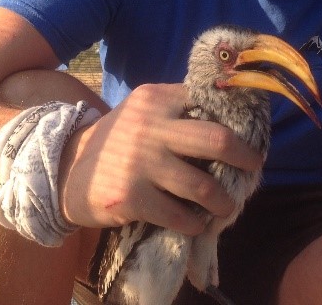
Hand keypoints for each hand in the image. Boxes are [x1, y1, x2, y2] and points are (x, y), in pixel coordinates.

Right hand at [57, 83, 263, 234]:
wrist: (68, 169)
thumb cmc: (119, 139)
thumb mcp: (143, 110)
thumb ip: (177, 108)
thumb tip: (231, 120)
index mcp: (156, 98)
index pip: (209, 101)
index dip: (236, 120)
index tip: (250, 135)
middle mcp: (149, 125)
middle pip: (217, 139)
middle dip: (245, 157)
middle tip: (254, 167)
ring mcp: (140, 162)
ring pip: (203, 185)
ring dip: (223, 201)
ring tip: (226, 206)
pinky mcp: (131, 196)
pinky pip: (179, 215)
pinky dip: (195, 223)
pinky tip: (197, 223)